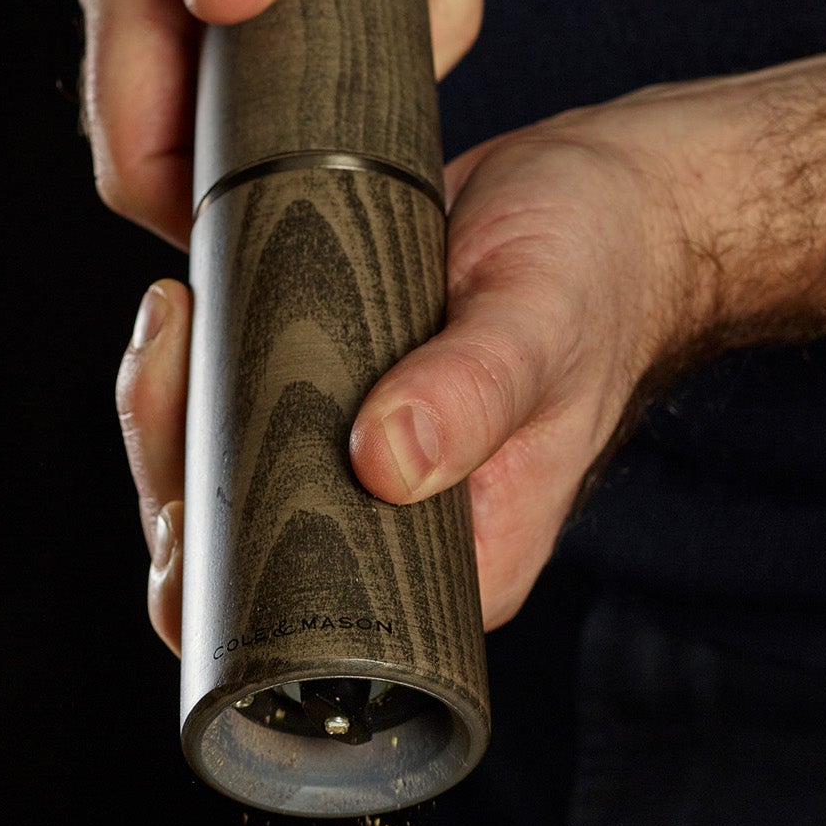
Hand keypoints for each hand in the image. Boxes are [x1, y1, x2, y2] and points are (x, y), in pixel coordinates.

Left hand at [118, 5, 825, 650]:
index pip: (286, 620)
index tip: (174, 480)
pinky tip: (186, 304)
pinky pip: (250, 394)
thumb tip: (381, 467)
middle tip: (170, 347)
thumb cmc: (615, 273)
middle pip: (229, 542)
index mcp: (439, 556)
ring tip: (173, 324)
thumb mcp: (554, 327)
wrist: (656, 205)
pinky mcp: (354, 390)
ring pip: (224, 473)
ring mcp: (365, 461)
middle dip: (169, 462)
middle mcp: (391, 526)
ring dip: (174, 409)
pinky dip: (208, 352)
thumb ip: (482, 405)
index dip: (197, 565)